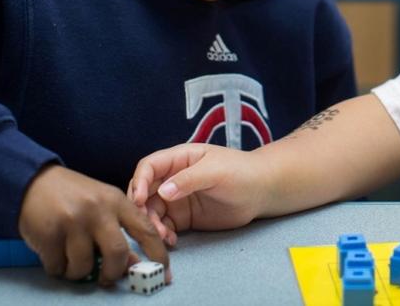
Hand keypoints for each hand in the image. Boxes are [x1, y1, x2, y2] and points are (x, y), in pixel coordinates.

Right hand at [17, 165, 168, 284]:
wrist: (34, 181)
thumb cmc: (75, 197)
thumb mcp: (103, 206)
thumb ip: (120, 231)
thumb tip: (133, 264)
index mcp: (117, 201)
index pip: (146, 230)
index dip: (158, 254)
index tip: (164, 274)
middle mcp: (98, 209)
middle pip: (117, 253)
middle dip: (113, 272)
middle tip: (107, 279)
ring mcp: (72, 221)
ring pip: (83, 265)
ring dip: (78, 272)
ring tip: (73, 261)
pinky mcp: (48, 233)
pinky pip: (57, 267)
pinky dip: (58, 269)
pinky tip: (56, 255)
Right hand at [127, 143, 268, 245]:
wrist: (262, 191)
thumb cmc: (241, 172)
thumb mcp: (215, 171)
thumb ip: (189, 179)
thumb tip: (162, 192)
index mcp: (179, 158)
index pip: (149, 166)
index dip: (139, 181)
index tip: (137, 199)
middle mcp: (173, 178)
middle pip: (144, 191)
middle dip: (140, 207)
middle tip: (146, 223)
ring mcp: (177, 198)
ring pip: (151, 211)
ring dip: (151, 224)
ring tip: (162, 235)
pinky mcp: (184, 217)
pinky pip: (164, 226)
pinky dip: (162, 233)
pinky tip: (171, 240)